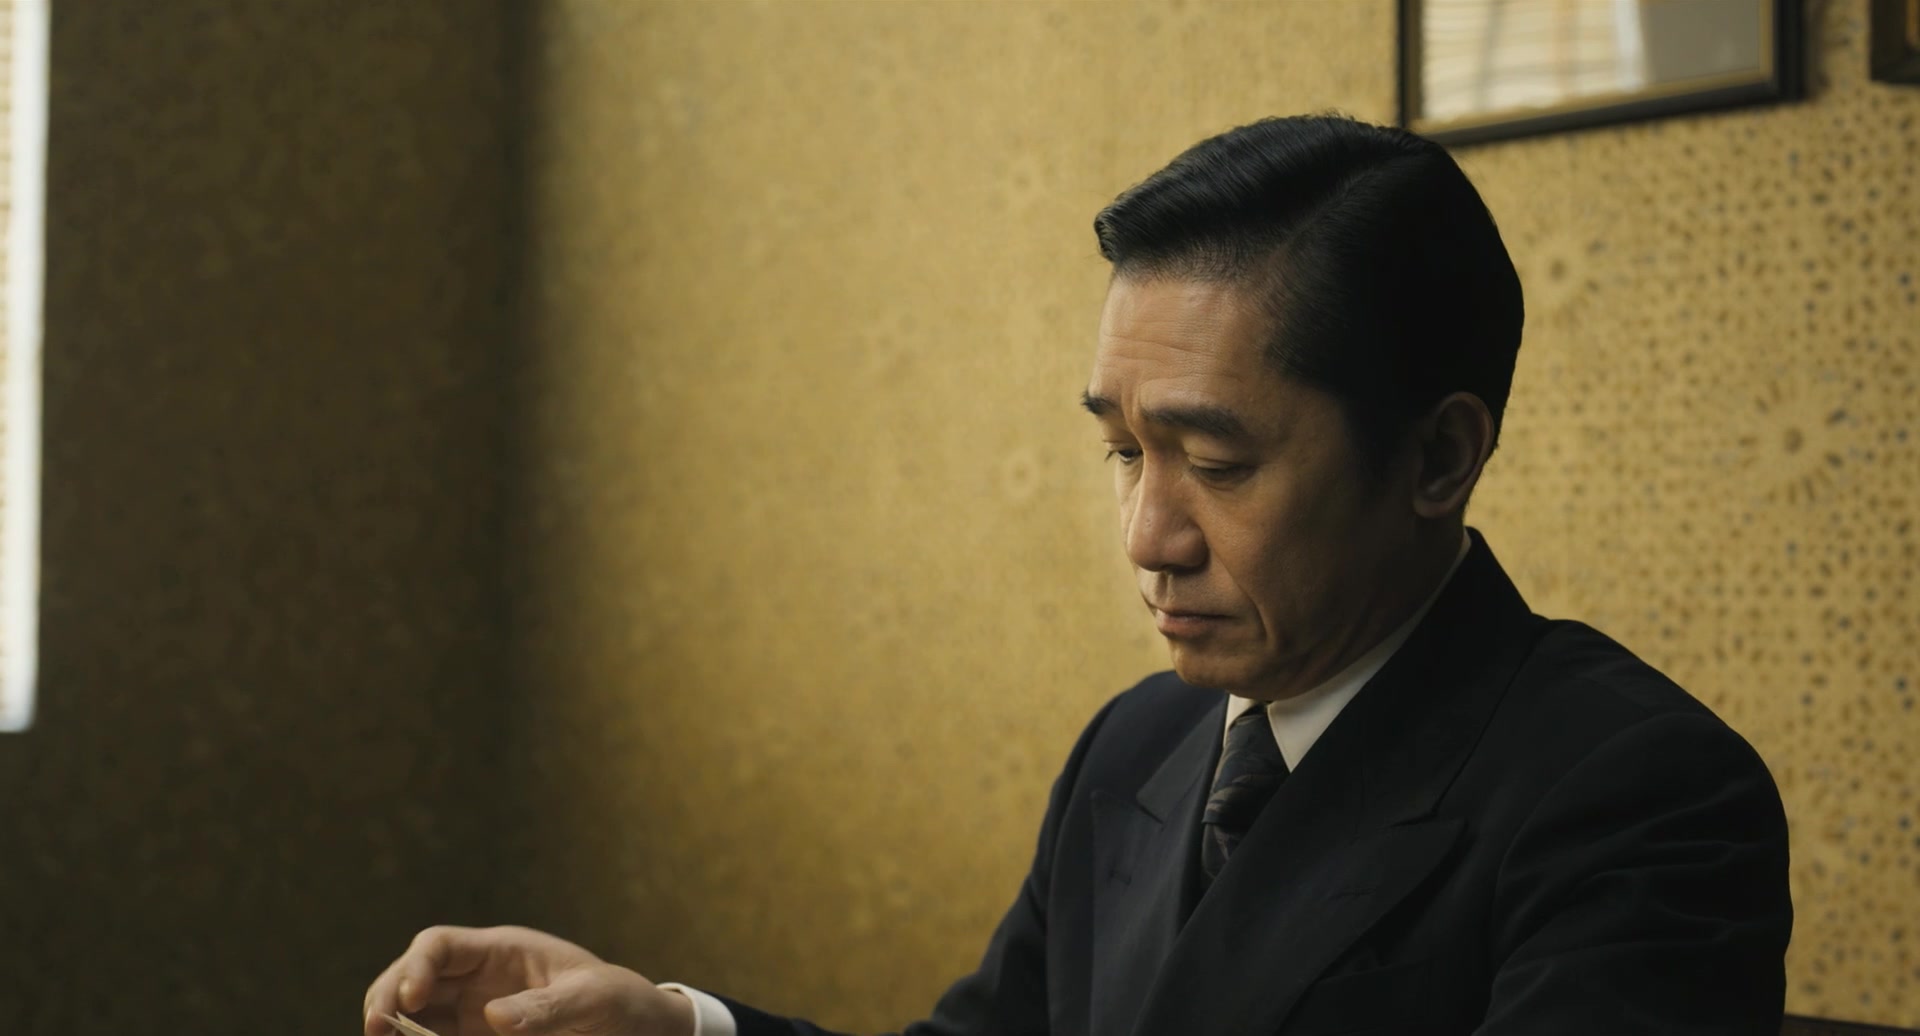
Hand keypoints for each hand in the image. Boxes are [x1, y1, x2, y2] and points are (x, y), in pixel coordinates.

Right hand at [362, 925, 695, 1035]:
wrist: (636, 1029)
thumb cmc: (619, 1002)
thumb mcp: (594, 999)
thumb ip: (548, 1006)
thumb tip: (494, 1016)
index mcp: (502, 950)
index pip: (439, 944)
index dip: (416, 966)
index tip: (411, 999)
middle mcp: (477, 977)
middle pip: (411, 975)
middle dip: (387, 996)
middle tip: (377, 1029)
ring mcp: (470, 1011)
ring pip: (411, 1012)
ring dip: (391, 1025)